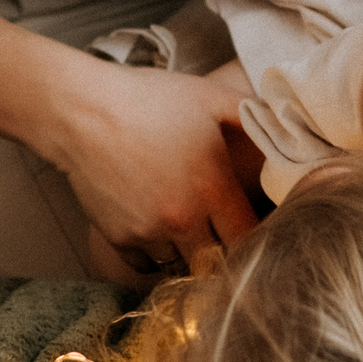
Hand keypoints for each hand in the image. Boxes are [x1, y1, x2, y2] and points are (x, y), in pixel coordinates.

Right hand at [44, 60, 258, 281]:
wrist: (82, 110)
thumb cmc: (148, 99)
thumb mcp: (207, 96)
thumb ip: (249, 114)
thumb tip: (280, 125)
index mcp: (212, 187)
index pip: (249, 237)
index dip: (258, 238)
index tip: (254, 228)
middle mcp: (183, 218)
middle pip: (218, 261)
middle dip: (224, 251)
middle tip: (223, 235)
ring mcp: (149, 232)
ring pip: (182, 264)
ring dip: (189, 252)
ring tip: (188, 229)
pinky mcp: (119, 239)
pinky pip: (147, 264)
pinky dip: (155, 256)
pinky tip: (157, 231)